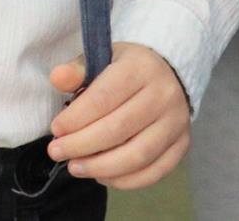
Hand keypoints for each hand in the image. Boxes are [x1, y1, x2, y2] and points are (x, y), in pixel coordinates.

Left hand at [47, 43, 189, 189]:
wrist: (169, 74)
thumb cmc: (127, 69)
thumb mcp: (103, 58)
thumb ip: (78, 70)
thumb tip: (58, 77)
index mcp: (140, 68)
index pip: (104, 98)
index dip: (76, 118)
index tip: (56, 129)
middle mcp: (163, 95)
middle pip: (118, 129)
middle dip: (82, 145)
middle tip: (57, 152)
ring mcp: (176, 122)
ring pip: (137, 155)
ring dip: (101, 167)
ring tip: (76, 167)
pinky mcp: (182, 144)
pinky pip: (154, 172)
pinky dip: (125, 180)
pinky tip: (102, 176)